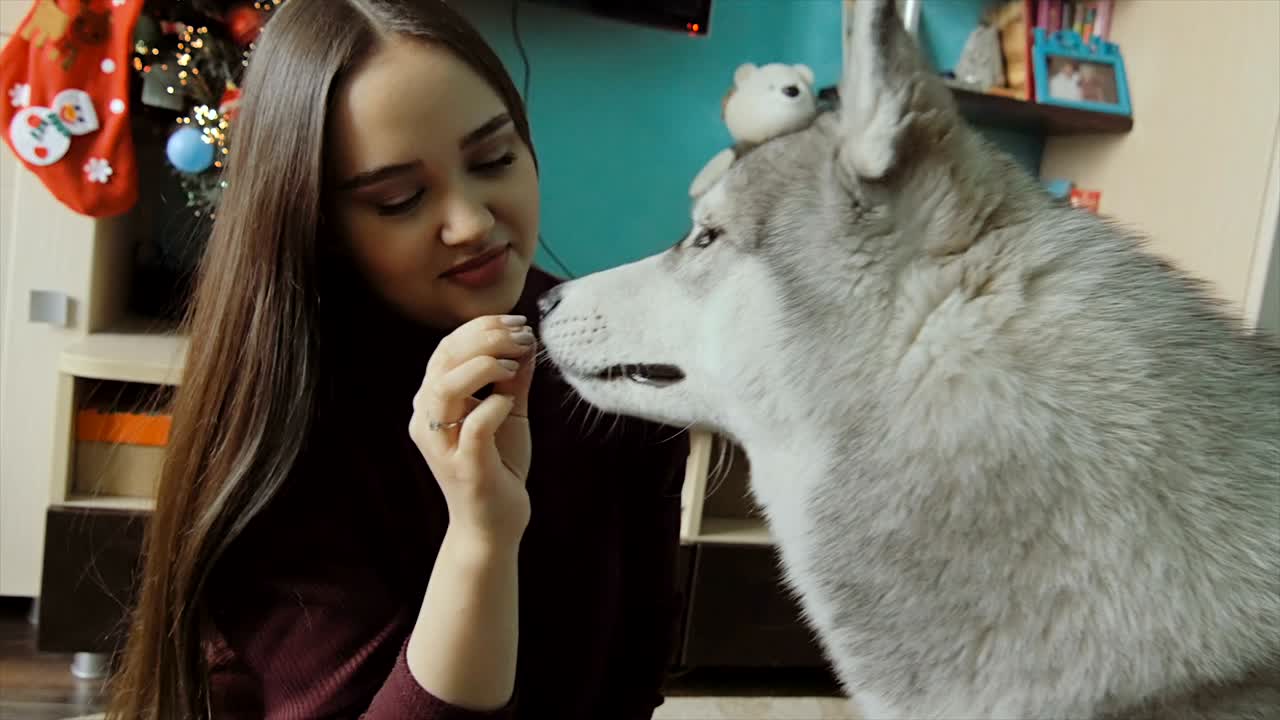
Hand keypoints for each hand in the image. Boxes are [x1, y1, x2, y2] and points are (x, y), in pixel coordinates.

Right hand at [409, 314, 535, 546]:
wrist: (494, 524)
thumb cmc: (498, 466)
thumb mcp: (510, 413)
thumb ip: (514, 379)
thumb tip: (527, 342)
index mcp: (433, 401)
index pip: (447, 348)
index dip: (481, 328)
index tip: (517, 322)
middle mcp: (427, 419)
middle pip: (444, 359)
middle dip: (486, 337)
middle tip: (521, 334)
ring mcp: (442, 444)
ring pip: (446, 387)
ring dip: (484, 365)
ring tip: (514, 364)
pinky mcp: (463, 466)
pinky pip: (473, 426)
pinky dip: (494, 406)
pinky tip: (511, 402)